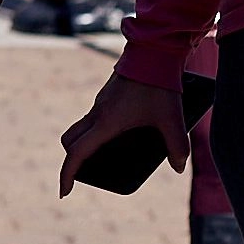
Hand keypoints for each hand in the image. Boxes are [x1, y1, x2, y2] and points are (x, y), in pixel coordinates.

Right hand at [57, 74, 188, 196]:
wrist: (154, 51)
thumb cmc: (159, 85)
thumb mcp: (172, 119)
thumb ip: (177, 146)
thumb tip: (178, 167)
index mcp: (105, 123)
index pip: (76, 154)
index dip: (67, 175)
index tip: (64, 192)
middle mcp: (97, 113)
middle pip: (70, 140)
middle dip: (72, 159)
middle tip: (86, 171)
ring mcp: (100, 102)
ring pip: (81, 127)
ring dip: (85, 142)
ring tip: (109, 151)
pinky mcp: (108, 94)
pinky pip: (94, 116)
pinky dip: (99, 128)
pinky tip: (124, 128)